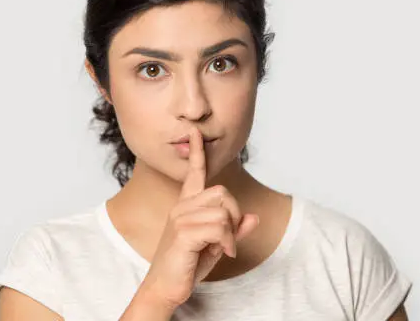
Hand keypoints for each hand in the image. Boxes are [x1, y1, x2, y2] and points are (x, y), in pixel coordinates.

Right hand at [138, 127, 259, 309]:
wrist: (165, 287)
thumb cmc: (187, 264)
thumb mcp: (216, 245)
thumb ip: (234, 230)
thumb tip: (254, 217)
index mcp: (187, 206)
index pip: (194, 173)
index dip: (197, 152)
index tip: (195, 132)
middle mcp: (181, 207)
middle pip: (222, 192)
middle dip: (234, 214)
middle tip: (228, 236)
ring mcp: (181, 218)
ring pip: (223, 212)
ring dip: (230, 233)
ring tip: (221, 247)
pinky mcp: (184, 233)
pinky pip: (219, 227)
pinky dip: (227, 242)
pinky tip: (222, 252)